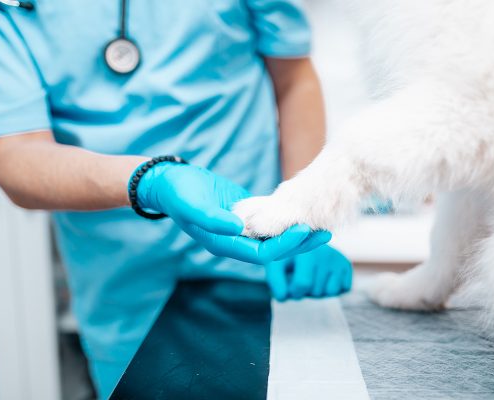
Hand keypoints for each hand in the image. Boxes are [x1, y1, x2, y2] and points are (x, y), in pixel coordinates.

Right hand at [134, 162, 330, 263]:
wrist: (170, 182)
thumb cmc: (179, 193)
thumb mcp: (192, 204)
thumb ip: (211, 219)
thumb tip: (237, 228)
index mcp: (223, 244)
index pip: (260, 254)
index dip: (284, 246)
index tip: (303, 230)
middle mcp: (234, 241)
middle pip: (273, 251)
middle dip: (299, 244)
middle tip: (323, 233)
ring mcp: (240, 230)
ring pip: (274, 239)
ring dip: (297, 236)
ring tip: (320, 228)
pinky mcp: (245, 215)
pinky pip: (269, 224)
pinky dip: (286, 221)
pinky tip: (303, 215)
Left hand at [266, 245, 352, 300]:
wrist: (303, 244)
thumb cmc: (287, 259)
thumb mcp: (275, 266)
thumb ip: (276, 282)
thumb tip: (283, 297)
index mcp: (305, 250)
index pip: (303, 283)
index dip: (295, 291)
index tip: (291, 286)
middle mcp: (324, 252)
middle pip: (316, 291)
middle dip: (307, 292)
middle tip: (302, 280)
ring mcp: (337, 258)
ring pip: (330, 292)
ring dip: (319, 291)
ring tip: (313, 278)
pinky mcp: (346, 264)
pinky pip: (343, 289)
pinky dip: (333, 289)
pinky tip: (324, 278)